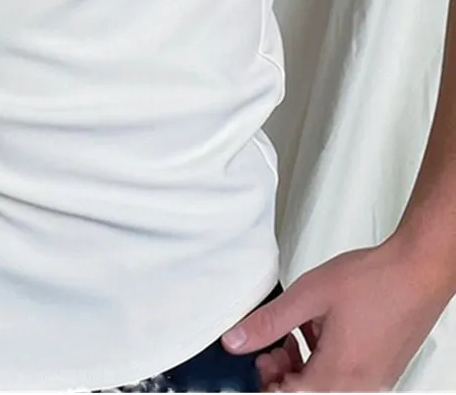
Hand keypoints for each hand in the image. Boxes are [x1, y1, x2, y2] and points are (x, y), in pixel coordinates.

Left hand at [220, 242, 452, 390]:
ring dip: (304, 363)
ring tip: (297, 330)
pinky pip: (346, 377)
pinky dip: (326, 359)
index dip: (267, 380)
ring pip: (326, 386)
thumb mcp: (309, 295)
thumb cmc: (374, 280)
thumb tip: (235, 341)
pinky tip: (322, 329)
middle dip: (284, 371)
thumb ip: (269, 322)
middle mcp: (359, 387)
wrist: (418, 270)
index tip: (260, 357)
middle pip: (308, 393)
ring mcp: (373, 381)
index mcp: (338, 376)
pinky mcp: (382, 370)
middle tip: (275, 342)